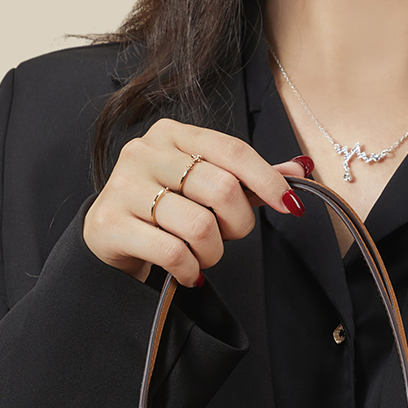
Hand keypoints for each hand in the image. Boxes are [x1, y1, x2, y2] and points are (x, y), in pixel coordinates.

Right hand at [83, 117, 313, 285]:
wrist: (107, 239)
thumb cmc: (163, 212)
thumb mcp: (203, 190)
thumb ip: (247, 179)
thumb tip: (299, 169)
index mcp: (172, 135)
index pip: (232, 151)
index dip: (267, 180)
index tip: (291, 206)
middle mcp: (145, 152)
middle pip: (221, 189)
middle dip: (236, 225)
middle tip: (225, 238)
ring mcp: (124, 187)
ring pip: (199, 226)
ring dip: (211, 253)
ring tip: (201, 257)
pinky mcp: (110, 223)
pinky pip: (173, 253)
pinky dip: (190, 271)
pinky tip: (187, 272)